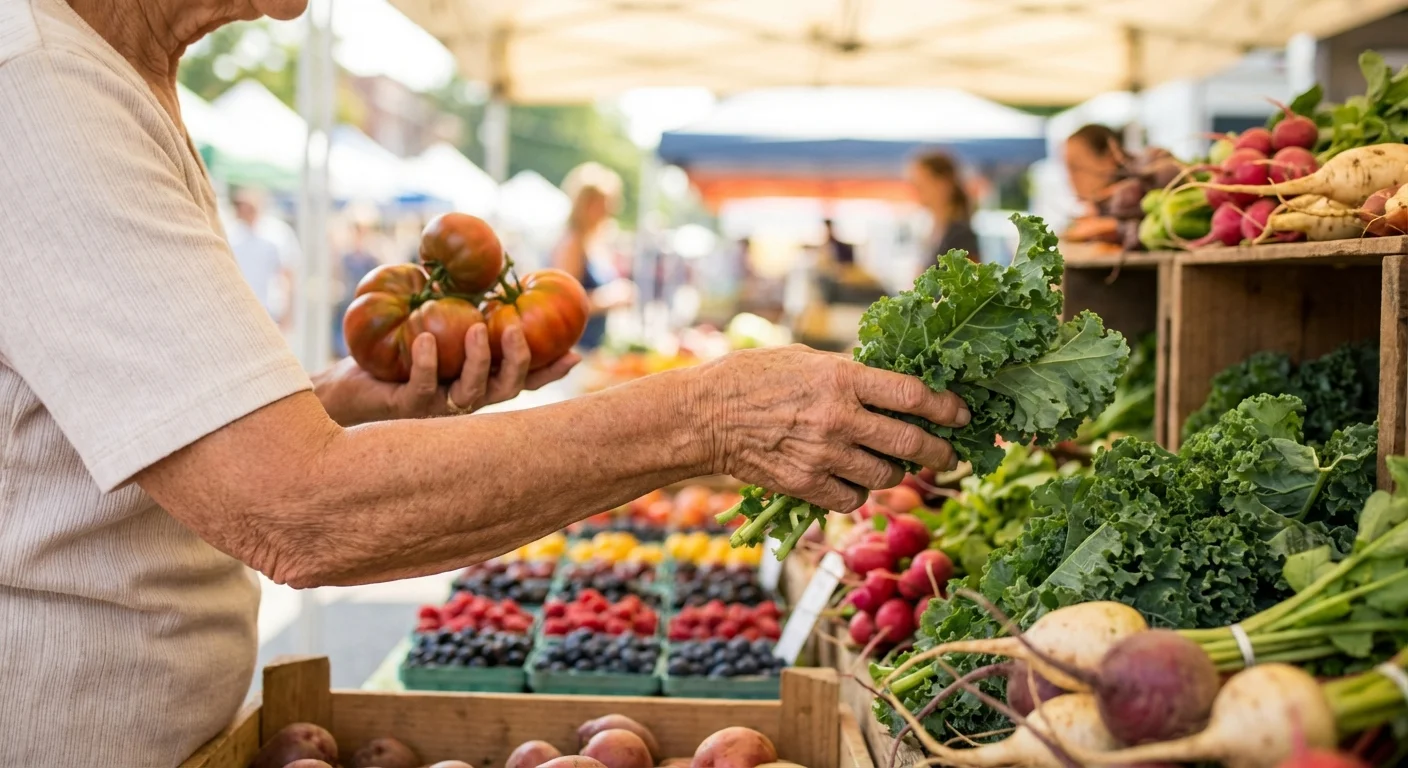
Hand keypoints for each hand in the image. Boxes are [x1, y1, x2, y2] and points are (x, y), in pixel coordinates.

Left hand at [314, 324, 579, 425]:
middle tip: (518, 328)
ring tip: (475, 327)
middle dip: (518, 361)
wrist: (349, 384)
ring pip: (471, 394)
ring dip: (477, 361)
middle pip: (507, 389)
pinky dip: (426, 362)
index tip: (574, 353)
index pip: (522, 379)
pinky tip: (425, 338)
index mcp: (478, 381)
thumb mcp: (435, 325)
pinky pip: (421, 387)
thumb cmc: (394, 352)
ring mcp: (438, 406)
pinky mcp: (406, 406)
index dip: (549, 371)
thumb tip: (488, 274)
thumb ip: (462, 308)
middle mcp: (465, 398)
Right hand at [693, 345, 967, 512]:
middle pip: (911, 443)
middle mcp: (839, 418)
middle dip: (940, 453)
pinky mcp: (806, 485)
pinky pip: (853, 499)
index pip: (914, 396)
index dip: (947, 408)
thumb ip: (851, 374)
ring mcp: (823, 456)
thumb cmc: (754, 377)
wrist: (706, 415)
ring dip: (895, 473)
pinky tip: (850, 479)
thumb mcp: (808, 360)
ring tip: (889, 465)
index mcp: (843, 378)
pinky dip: (858, 492)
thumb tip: (894, 386)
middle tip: (950, 456)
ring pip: (886, 477)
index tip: (962, 415)